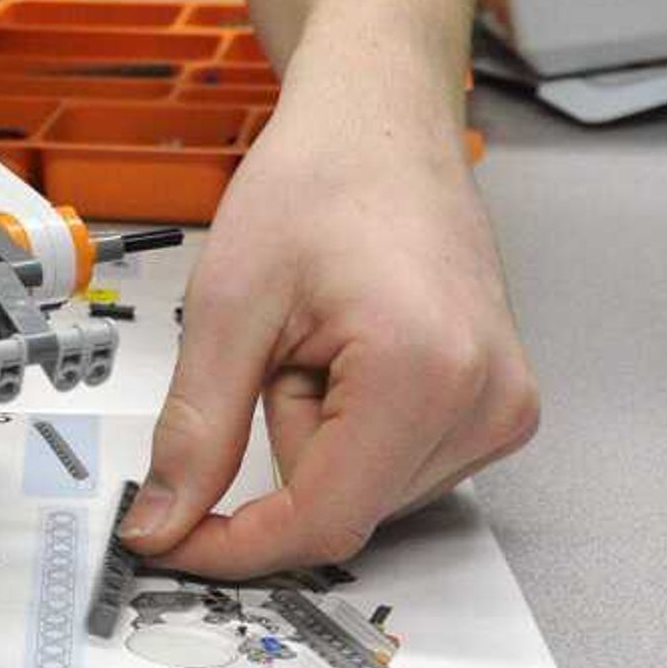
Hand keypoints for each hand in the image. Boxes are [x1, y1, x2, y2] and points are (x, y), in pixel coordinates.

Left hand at [121, 87, 539, 577]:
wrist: (378, 123)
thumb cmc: (317, 181)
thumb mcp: (227, 304)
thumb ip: (194, 429)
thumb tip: (163, 523)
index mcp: (424, 372)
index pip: (323, 519)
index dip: (237, 544)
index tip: (173, 542)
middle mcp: (486, 401)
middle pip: (343, 501)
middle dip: (283, 437)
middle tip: (278, 342)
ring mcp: (503, 406)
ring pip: (368, 487)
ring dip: (319, 427)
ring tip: (321, 332)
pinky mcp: (500, 405)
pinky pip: (399, 461)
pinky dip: (355, 420)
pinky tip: (354, 344)